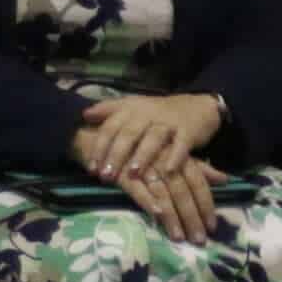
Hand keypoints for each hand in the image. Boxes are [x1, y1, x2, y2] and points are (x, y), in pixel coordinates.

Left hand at [68, 92, 219, 187]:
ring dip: (142, 156)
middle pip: (129, 134)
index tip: (91, 167)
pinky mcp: (188, 131)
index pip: (111, 127)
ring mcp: (169, 122)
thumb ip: (110, 110)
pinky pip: (181, 144)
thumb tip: (84, 114)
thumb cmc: (159, 112)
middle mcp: (148, 114)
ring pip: (153, 138)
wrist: (197, 106)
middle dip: (116, 155)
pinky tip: (168, 171)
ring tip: (132, 173)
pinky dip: (175, 157)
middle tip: (106, 176)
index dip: (100, 147)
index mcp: (132, 110)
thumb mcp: (134, 107)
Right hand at [106, 152, 219, 242]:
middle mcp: (164, 161)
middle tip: (199, 240)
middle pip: (182, 190)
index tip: (212, 226)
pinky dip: (147, 200)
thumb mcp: (173, 155)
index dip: (205, 203)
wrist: (106, 139)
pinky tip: (156, 215)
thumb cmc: (145, 149)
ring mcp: (143, 167)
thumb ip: (199, 168)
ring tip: (179, 237)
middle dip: (191, 216)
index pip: (197, 181)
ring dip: (172, 216)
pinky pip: (136, 188)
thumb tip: (225, 179)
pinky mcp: (122, 173)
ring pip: (162, 192)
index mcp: (177, 156)